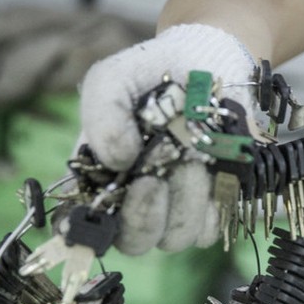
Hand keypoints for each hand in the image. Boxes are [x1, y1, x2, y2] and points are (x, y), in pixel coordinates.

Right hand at [78, 23, 256, 253]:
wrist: (210, 61)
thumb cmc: (153, 74)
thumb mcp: (112, 79)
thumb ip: (102, 114)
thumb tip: (117, 160)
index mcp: (102, 178)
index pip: (86, 227)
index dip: (95, 229)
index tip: (114, 197)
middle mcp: (136, 201)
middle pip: (134, 242)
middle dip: (144, 215)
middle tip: (154, 179)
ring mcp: (177, 208)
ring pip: (176, 237)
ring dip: (184, 201)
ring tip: (193, 157)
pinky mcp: (214, 207)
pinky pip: (211, 228)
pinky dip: (214, 203)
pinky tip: (216, 169)